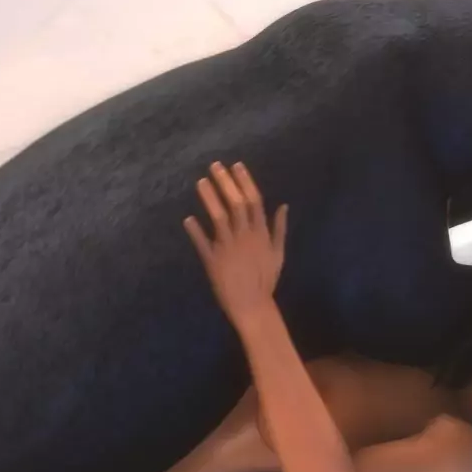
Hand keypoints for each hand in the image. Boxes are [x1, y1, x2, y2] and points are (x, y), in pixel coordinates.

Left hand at [184, 162, 287, 325]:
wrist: (253, 306)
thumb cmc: (265, 280)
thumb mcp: (278, 253)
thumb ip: (279, 229)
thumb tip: (284, 206)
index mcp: (261, 233)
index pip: (254, 200)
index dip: (244, 181)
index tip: (236, 165)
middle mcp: (245, 236)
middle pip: (236, 203)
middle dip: (226, 182)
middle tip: (215, 165)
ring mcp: (228, 248)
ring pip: (219, 217)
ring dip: (210, 198)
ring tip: (201, 182)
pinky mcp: (213, 261)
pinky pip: (202, 243)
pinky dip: (195, 231)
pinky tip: (188, 219)